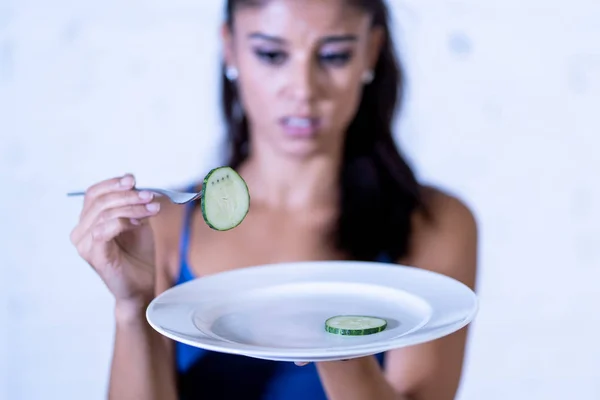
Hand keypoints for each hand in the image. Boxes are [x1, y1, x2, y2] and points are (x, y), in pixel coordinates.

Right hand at [70, 174, 160, 307]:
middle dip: (127, 195)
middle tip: (149, 196)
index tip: (133, 179)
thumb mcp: (138, 222)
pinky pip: (103, 230)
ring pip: (104, 213)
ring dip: (131, 207)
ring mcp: (84, 244)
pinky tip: (139, 223)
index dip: (112, 183)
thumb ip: (133, 205)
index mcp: (89, 221)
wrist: (142, 286)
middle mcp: (81, 231)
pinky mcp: (93, 255)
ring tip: (152, 208)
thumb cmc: (139, 255)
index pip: (94, 193)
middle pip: (99, 201)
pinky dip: (123, 222)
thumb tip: (133, 183)